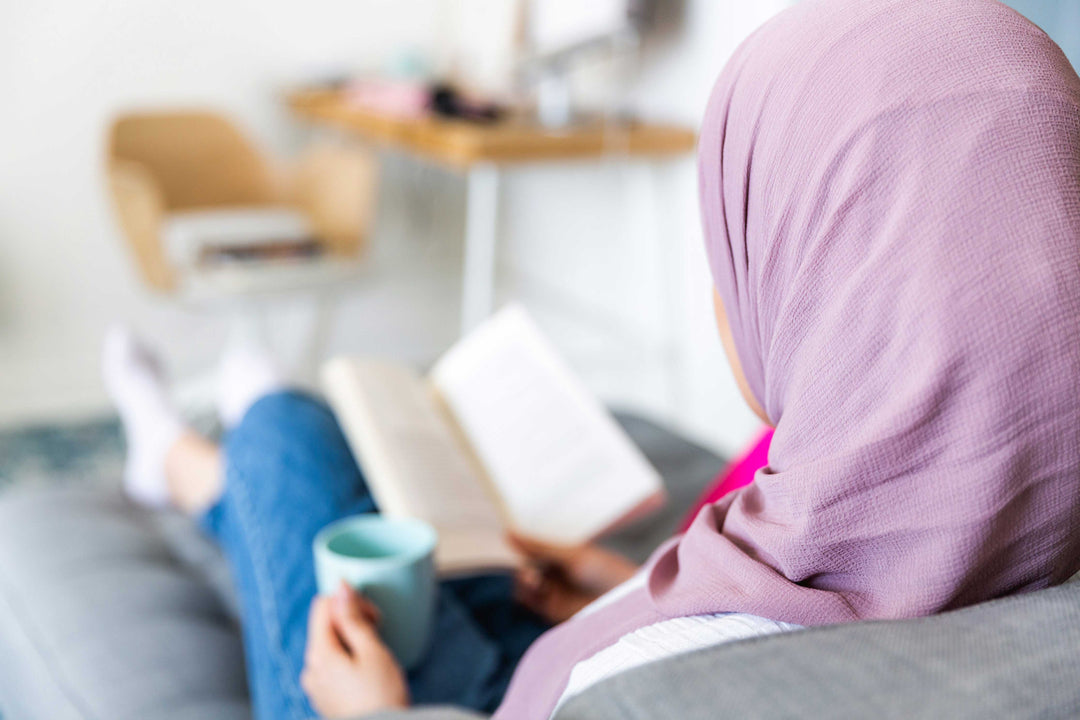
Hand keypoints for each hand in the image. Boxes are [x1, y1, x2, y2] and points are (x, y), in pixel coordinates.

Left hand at [301, 582, 408, 717]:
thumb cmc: (381, 696)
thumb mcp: (372, 652)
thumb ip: (354, 618)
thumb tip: (341, 588)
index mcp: (319, 654)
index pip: (324, 606)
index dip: (350, 602)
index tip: (374, 617)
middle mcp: (311, 668)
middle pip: (325, 625)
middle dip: (353, 621)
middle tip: (379, 632)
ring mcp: (315, 685)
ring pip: (329, 645)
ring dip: (351, 640)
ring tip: (376, 655)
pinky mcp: (324, 698)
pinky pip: (331, 666)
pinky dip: (348, 659)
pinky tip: (367, 672)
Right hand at [509, 533, 638, 624]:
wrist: (626, 603)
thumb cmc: (604, 571)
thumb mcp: (572, 555)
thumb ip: (539, 547)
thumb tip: (507, 533)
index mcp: (560, 553)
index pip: (531, 547)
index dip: (519, 544)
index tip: (505, 539)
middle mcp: (554, 571)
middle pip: (523, 567)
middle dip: (520, 566)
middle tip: (528, 569)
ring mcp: (552, 591)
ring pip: (521, 585)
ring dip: (521, 581)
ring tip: (532, 580)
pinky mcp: (551, 611)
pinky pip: (527, 602)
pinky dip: (523, 595)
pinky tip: (531, 590)